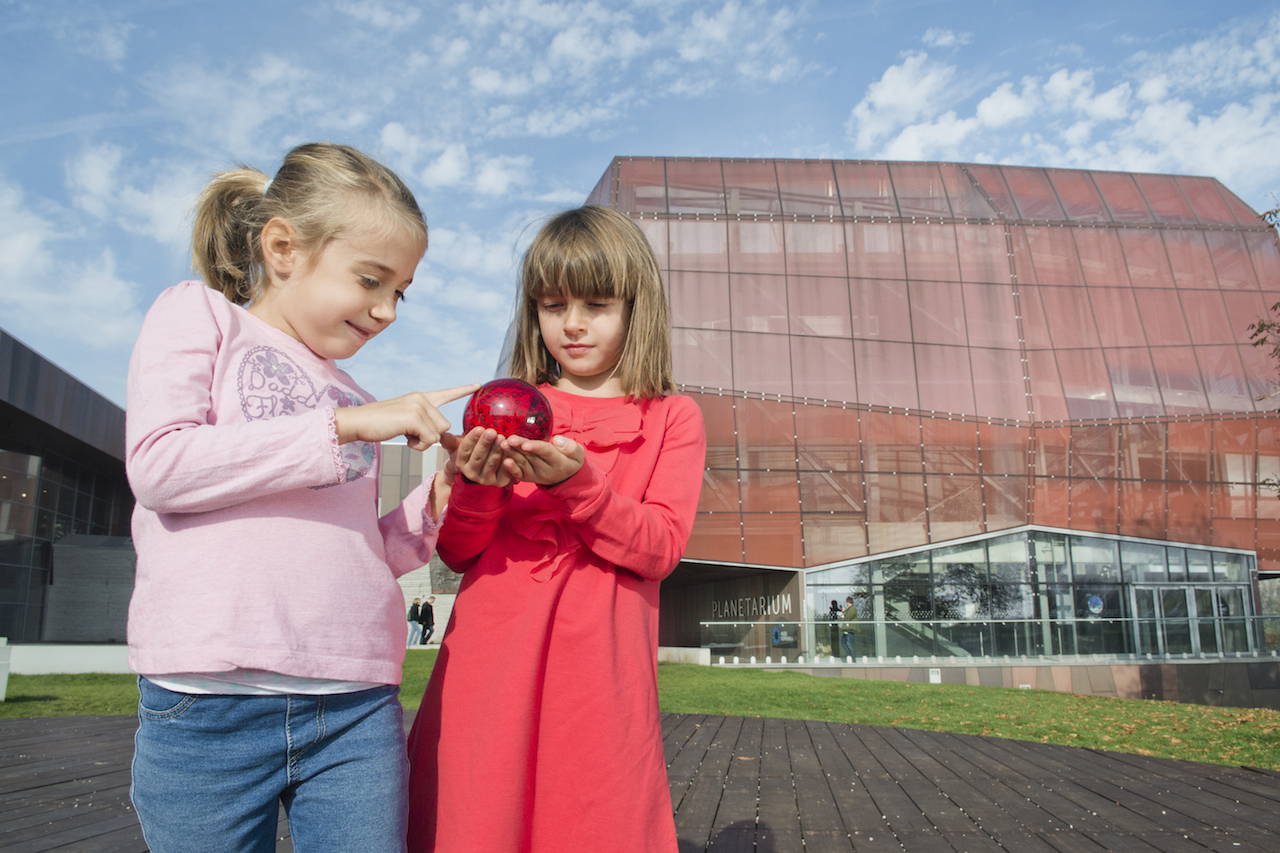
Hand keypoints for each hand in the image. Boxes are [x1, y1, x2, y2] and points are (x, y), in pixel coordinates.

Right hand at [332, 384, 479, 450]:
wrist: (357, 422)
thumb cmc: (379, 425)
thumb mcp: (405, 423)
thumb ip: (423, 425)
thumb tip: (443, 437)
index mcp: (420, 398)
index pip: (446, 393)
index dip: (463, 390)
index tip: (479, 385)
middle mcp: (422, 398)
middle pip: (444, 425)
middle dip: (430, 436)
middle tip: (409, 434)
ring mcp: (418, 406)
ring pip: (438, 434)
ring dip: (422, 442)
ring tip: (404, 434)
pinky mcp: (414, 417)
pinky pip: (429, 439)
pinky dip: (417, 445)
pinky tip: (402, 437)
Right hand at [444, 427, 518, 487]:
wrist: (480, 468)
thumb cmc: (470, 453)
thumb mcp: (457, 446)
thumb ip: (450, 441)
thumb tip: (442, 436)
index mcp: (460, 463)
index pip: (465, 450)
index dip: (472, 439)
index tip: (479, 428)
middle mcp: (471, 474)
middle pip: (478, 457)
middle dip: (485, 443)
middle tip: (492, 431)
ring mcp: (485, 480)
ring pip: (491, 464)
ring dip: (497, 450)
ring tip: (502, 438)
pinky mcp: (499, 482)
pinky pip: (504, 470)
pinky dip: (508, 460)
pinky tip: (510, 449)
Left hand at [499, 434, 583, 485]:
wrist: (566, 476)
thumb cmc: (570, 459)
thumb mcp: (578, 453)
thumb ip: (571, 447)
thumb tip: (557, 440)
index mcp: (559, 462)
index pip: (546, 453)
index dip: (535, 448)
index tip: (525, 444)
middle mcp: (546, 471)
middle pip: (531, 457)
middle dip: (519, 448)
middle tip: (509, 439)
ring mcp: (536, 476)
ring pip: (522, 464)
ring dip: (512, 454)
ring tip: (503, 445)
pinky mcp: (528, 478)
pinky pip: (519, 474)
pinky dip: (511, 469)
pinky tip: (504, 461)